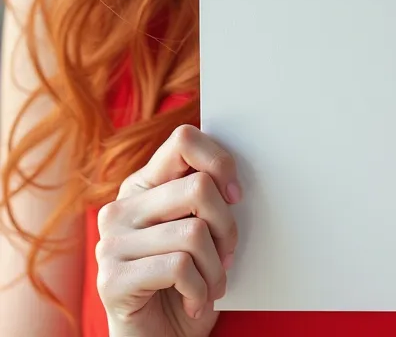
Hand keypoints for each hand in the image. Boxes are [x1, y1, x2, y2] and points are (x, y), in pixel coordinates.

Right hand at [96, 123, 241, 336]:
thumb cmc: (185, 283)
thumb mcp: (198, 231)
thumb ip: (204, 198)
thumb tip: (234, 180)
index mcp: (143, 186)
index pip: (184, 141)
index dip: (220, 162)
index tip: (236, 194)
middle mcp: (121, 208)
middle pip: (199, 187)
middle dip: (228, 227)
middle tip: (227, 254)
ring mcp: (111, 243)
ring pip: (194, 232)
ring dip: (216, 268)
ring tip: (212, 285)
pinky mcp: (111, 279)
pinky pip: (179, 268)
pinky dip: (200, 290)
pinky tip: (194, 302)